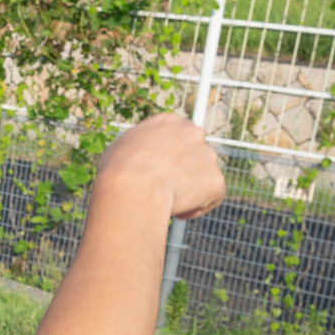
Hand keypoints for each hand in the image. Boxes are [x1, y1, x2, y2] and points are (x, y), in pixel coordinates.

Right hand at [95, 114, 225, 219]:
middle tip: (165, 187)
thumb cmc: (117, 170)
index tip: (160, 168)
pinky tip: (177, 212)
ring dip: (190, 189)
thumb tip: (138, 159)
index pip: (177, 134)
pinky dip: (197, 207)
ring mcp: (208, 156)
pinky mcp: (216, 181)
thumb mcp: (121, 147)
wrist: (133, 188)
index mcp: (169, 121)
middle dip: (184, 170)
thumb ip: (139, 148)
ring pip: (204, 176)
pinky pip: (211, 197)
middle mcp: (194, 133)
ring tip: (167, 202)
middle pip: (194, 153)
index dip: (169, 154)